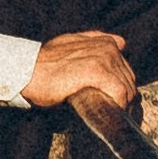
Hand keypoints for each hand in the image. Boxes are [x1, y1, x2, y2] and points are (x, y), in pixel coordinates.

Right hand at [23, 30, 137, 114]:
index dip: (122, 88)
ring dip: (121, 105)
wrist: (27, 71)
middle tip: (111, 114)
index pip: (126, 70)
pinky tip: (107, 113)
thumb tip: (119, 42)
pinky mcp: (97, 71)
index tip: (115, 102)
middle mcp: (108, 47)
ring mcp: (103, 58)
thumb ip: (94, 41)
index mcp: (105, 42)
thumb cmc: (46, 63)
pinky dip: (118, 106)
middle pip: (129, 80)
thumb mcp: (71, 43)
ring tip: (109, 117)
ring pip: (127, 88)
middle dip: (123, 99)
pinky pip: (119, 93)